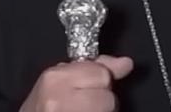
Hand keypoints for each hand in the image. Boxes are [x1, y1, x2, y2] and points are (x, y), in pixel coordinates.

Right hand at [19, 55, 133, 111]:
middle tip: (86, 103)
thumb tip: (127, 63)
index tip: (87, 86)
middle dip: (102, 100)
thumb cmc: (43, 103)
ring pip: (108, 110)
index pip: (102, 75)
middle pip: (108, 98)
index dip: (100, 81)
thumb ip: (95, 67)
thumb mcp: (62, 79)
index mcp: (55, 78)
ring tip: (85, 111)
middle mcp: (58, 99)